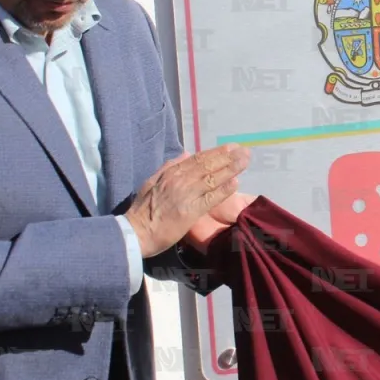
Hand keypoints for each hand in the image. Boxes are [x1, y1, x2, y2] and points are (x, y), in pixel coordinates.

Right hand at [123, 144, 249, 257]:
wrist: (135, 232)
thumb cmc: (142, 210)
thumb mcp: (152, 182)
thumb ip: (168, 167)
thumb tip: (186, 154)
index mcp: (171, 173)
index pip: (198, 159)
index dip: (216, 152)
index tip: (231, 147)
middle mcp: (180, 180)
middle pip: (208, 165)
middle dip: (228, 157)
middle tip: (244, 151)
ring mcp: (186, 195)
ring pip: (212, 178)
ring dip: (230, 169)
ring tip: (244, 161)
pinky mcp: (190, 212)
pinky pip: (210, 198)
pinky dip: (223, 190)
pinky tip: (236, 183)